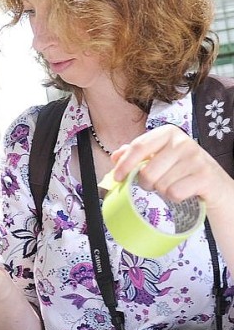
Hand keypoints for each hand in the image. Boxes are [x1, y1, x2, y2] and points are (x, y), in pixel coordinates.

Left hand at [111, 124, 233, 210]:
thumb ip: (137, 154)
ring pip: (160, 185)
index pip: (138, 147)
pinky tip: (183, 191)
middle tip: (155, 183)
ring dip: (162, 190)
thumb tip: (115, 157)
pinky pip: (174, 193)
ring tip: (173, 184)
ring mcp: (195, 158)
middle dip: (146, 183)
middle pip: (147, 172)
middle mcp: (182, 142)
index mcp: (167, 133)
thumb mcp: (159, 156)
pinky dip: (174, 197)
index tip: (117, 178)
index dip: (124, 164)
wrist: (214, 184)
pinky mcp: (204, 176)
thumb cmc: (181, 169)